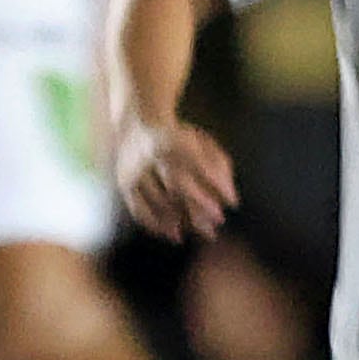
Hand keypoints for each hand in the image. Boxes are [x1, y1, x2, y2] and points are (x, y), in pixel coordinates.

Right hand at [114, 115, 238, 241]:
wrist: (137, 125)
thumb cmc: (179, 139)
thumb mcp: (202, 143)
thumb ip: (220, 167)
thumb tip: (232, 201)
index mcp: (172, 141)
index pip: (198, 164)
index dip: (216, 184)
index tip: (233, 202)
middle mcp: (151, 156)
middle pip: (177, 184)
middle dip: (200, 204)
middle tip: (219, 221)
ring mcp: (135, 171)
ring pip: (158, 201)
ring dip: (183, 219)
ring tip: (203, 231)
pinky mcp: (125, 185)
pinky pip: (139, 210)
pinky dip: (157, 225)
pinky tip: (174, 234)